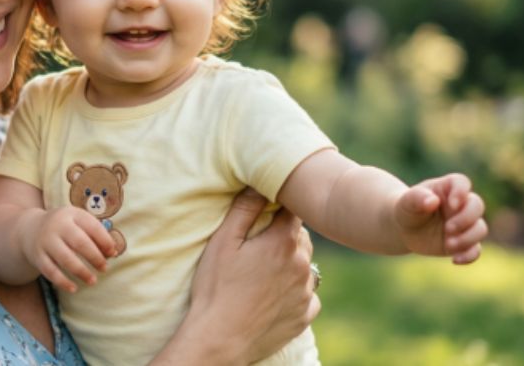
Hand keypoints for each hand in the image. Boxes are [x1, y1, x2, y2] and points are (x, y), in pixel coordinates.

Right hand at [20, 206, 116, 292]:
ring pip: (65, 258)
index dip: (105, 241)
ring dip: (81, 271)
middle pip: (79, 242)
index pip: (92, 226)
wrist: (31, 228)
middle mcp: (57, 225)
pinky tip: (73, 288)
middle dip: (95, 257)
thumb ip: (96, 235)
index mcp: (72, 214)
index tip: (112, 253)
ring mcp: (46, 241)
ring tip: (93, 281)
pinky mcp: (37, 256)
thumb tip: (112, 253)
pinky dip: (62, 282)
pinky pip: (50, 271)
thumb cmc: (65, 228)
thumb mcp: (78, 223)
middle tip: (104, 268)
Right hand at [155, 188, 319, 363]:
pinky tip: (274, 295)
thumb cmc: (216, 288)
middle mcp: (302, 265)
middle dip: (285, 237)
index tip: (268, 212)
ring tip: (265, 273)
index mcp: (283, 242)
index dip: (281, 209)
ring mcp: (306, 292)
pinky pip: (308, 295)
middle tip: (260, 246)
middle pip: (301, 238)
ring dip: (292, 264)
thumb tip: (259, 184)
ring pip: (306, 266)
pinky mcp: (305, 315)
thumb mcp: (222, 242)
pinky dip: (296, 292)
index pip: (293, 211)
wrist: (220, 338)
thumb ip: (244, 209)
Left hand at [394, 173, 487, 263]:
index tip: (452, 205)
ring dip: (467, 238)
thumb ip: (417, 198)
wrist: (405, 228)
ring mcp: (464, 224)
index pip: (461, 182)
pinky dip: (469, 255)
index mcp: (447, 188)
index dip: (461, 192)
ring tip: (448, 244)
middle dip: (466, 219)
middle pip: (477, 205)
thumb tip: (432, 201)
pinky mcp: (464, 242)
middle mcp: (461, 204)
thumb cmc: (407, 209)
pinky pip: (476, 250)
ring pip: (480, 228)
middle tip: (447, 229)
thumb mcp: (407, 202)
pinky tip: (455, 260)